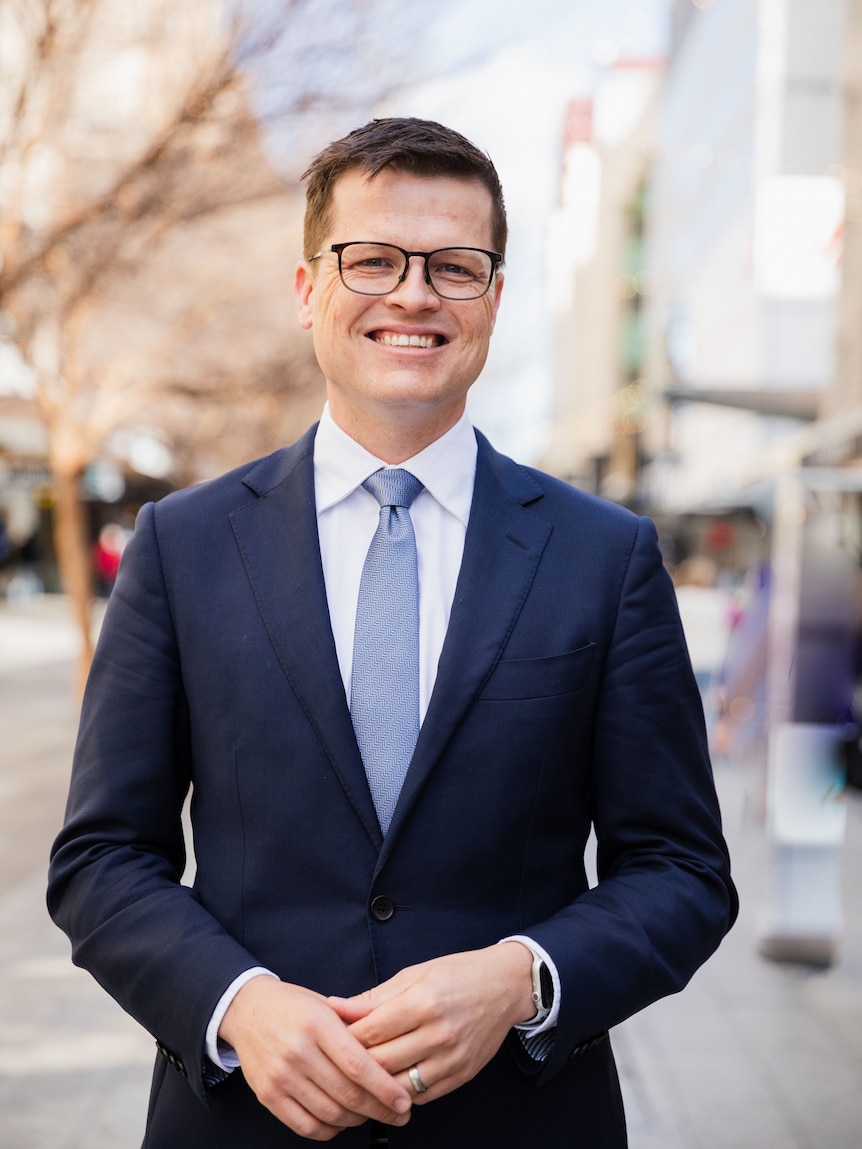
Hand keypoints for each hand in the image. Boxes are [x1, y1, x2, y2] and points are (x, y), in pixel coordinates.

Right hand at [219, 976, 411, 1140]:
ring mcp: (281, 1076)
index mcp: (318, 1024)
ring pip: (330, 1114)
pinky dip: (329, 1130)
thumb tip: (394, 1049)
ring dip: (357, 1121)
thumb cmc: (293, 1006)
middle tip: (399, 1114)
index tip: (405, 1100)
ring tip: (371, 1114)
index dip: (385, 1088)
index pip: (358, 1065)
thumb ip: (357, 1025)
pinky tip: (340, 1121)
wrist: (246, 1010)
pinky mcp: (267, 1095)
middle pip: (347, 1094)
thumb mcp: (326, 1004)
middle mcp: (298, 1051)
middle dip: (380, 1110)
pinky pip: (305, 1126)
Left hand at [328, 942, 534, 1104]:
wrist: (506, 985)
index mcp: (424, 1002)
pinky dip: (401, 1092)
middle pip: (382, 1061)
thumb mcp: (415, 973)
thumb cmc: (458, 974)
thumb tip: (336, 1007)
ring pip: (399, 1084)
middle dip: (353, 1064)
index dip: (345, 1037)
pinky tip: (389, 1083)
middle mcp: (439, 1033)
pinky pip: (422, 1095)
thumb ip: (375, 996)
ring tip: (357, 1078)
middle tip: (335, 1062)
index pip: (372, 1031)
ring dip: (375, 1085)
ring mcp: (453, 1058)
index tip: (329, 1038)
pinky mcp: (462, 1075)